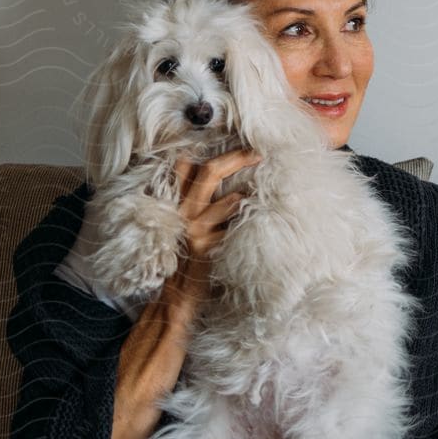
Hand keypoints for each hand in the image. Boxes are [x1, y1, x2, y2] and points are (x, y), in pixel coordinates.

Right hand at [165, 148, 263, 307]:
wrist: (176, 295)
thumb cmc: (185, 258)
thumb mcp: (185, 226)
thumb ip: (197, 203)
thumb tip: (219, 182)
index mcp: (179, 203)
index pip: (186, 166)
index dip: (208, 151)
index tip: (236, 143)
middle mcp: (184, 211)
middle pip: (210, 172)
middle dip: (237, 158)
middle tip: (258, 153)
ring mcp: (195, 228)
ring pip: (230, 201)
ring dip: (249, 198)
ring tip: (262, 196)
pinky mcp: (206, 247)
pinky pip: (235, 230)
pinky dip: (249, 226)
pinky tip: (261, 227)